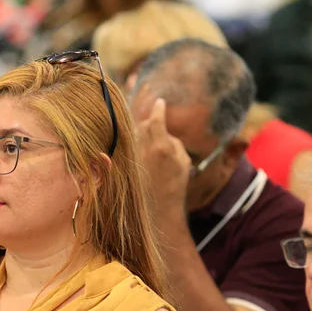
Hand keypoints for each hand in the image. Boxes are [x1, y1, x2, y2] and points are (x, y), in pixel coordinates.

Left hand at [137, 98, 191, 218]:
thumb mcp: (183, 161)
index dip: (158, 108)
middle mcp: (145, 150)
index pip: (157, 120)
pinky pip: (130, 145)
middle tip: (157, 120)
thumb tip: (163, 131)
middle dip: (151, 120)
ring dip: (142, 131)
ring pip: (135, 134)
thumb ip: (173, 142)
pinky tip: (140, 147)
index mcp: (161, 147)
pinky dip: (135, 143)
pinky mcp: (128, 163)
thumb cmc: (176, 184)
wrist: (160, 207)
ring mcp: (134, 157)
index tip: (160, 102)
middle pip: (144, 124)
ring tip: (151, 139)